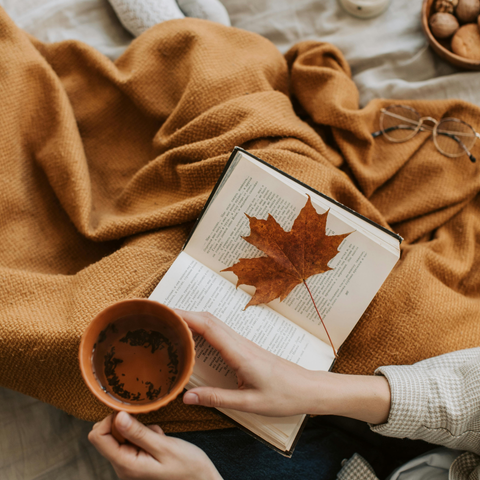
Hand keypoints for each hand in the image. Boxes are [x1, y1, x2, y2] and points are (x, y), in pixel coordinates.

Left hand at [88, 411, 221, 479]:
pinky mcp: (138, 462)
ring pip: (120, 436)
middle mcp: (123, 467)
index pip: (98, 437)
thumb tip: (117, 416)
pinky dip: (144, 434)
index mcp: (126, 464)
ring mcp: (130, 465)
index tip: (129, 411)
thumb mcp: (164, 447)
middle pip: (106, 435)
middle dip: (124, 423)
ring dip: (137, 429)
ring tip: (158, 436)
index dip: (110, 419)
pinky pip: (132, 441)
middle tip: (147, 424)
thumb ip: (138, 432)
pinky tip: (159, 440)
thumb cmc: (188, 468)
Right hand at [178, 310, 390, 423]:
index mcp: (239, 352)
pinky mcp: (244, 348)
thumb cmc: (284, 396)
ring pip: (213, 322)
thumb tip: (187, 396)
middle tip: (159, 315)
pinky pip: (219, 331)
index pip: (208, 327)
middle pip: (207, 319)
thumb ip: (218, 399)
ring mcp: (242, 343)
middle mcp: (239, 342)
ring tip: (170, 323)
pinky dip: (202, 328)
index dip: (185, 317)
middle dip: (183, 313)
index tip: (165, 313)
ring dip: (192, 318)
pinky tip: (193, 337)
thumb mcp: (249, 403)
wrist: (309, 388)